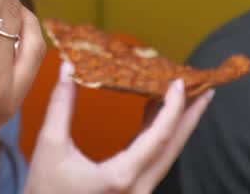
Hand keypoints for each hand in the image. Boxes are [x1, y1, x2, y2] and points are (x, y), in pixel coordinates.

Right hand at [24, 61, 213, 193]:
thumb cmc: (44, 190)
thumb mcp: (50, 145)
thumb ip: (61, 105)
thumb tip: (68, 68)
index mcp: (121, 176)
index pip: (158, 138)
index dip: (172, 108)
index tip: (179, 81)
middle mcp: (138, 188)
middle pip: (172, 148)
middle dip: (190, 117)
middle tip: (206, 88)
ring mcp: (138, 193)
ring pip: (166, 156)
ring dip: (176, 126)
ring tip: (184, 97)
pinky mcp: (132, 192)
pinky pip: (153, 162)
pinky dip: (158, 137)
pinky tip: (154, 116)